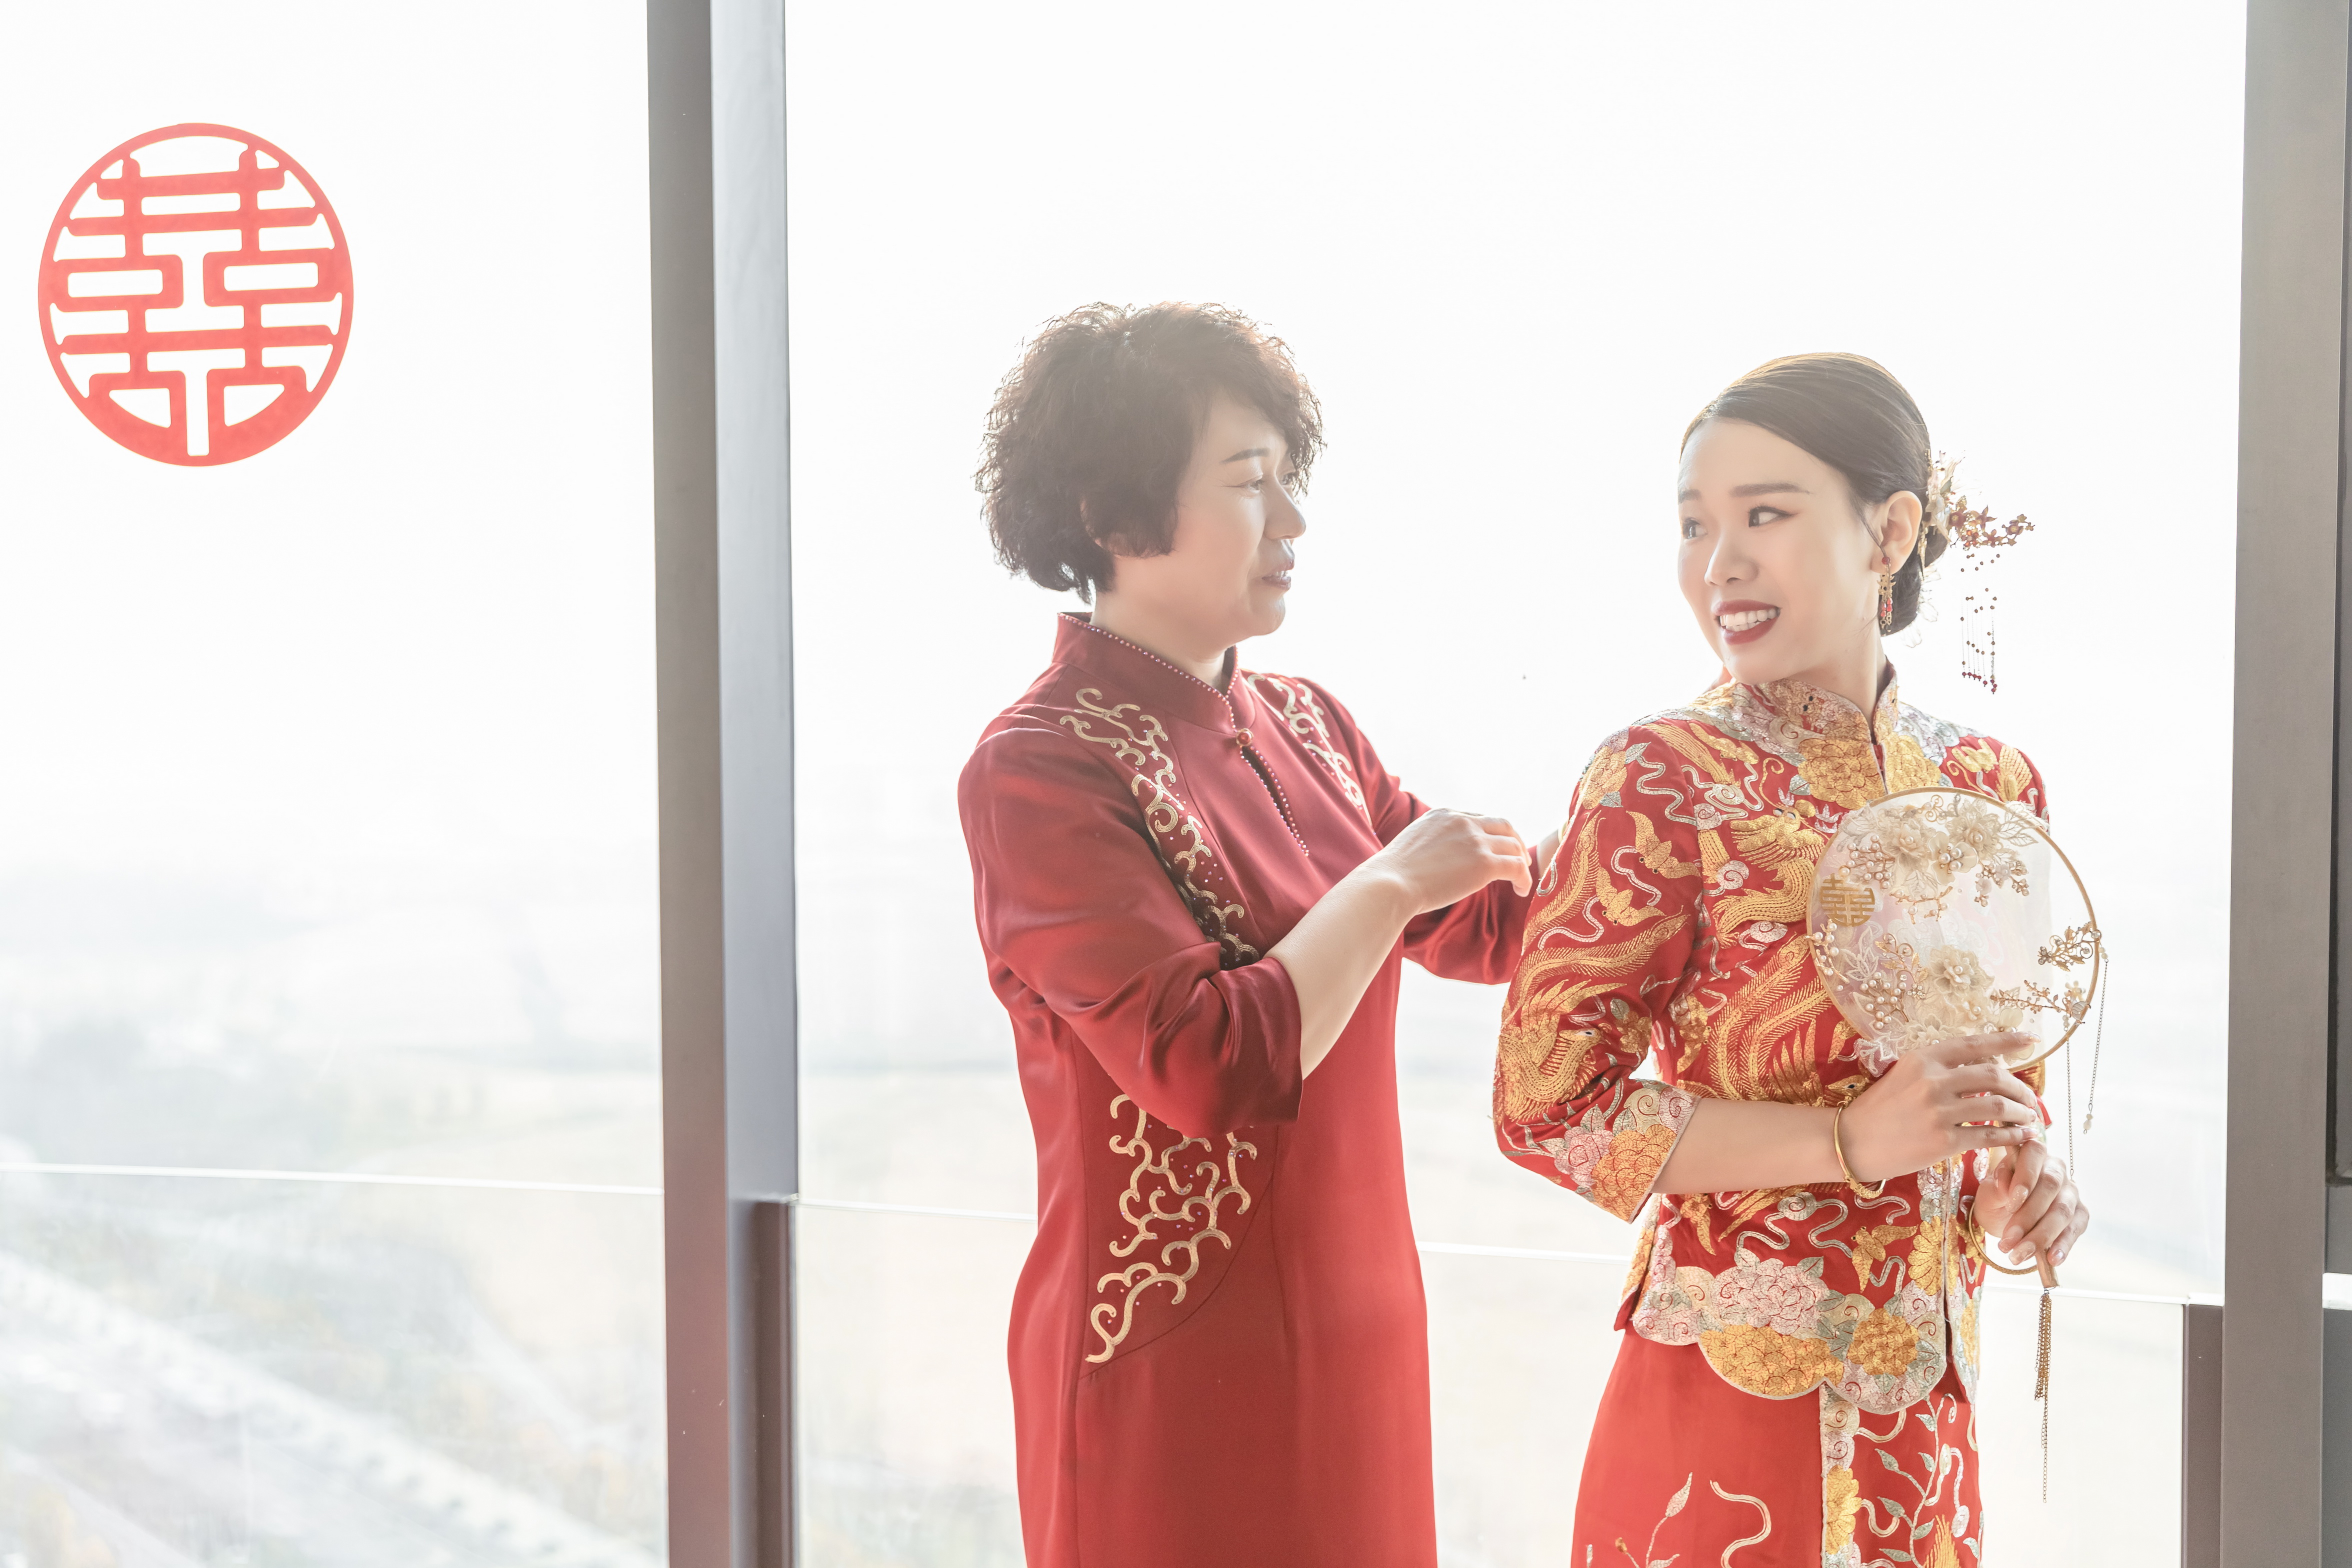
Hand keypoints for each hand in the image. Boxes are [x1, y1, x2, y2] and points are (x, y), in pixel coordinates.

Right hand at [1370, 808, 1530, 914]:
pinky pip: (1516, 867)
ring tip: (1521, 879)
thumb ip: (1434, 842)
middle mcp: (1463, 821)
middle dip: (1515, 842)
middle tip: (1520, 859)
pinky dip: (1524, 878)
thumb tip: (1441, 858)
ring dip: (1521, 862)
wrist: (1390, 884)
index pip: (1479, 819)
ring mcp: (1475, 841)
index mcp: (1444, 814)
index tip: (1496, 849)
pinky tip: (1521, 891)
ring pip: (1513, 846)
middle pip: (1503, 826)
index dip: (1492, 835)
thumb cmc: (1393, 874)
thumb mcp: (1414, 843)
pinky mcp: (1484, 863)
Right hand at [1838, 1033, 2043, 1183]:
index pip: (1974, 1044)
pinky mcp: (1942, 1141)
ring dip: (2021, 1112)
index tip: (2031, 1040)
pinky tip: (2021, 1137)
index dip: (2007, 1040)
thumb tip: (1983, 1067)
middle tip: (2031, 1098)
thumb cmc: (1879, 1109)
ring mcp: (1938, 1112)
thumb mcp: (1904, 1075)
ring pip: (1997, 1106)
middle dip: (2021, 1087)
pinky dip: (2011, 1136)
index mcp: (1923, 1059)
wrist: (1851, 1141)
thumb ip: (1939, 1069)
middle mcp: (1932, 1081)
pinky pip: (1988, 1135)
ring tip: (2029, 1118)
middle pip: (1994, 1076)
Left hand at [1975, 1138, 2088, 1269]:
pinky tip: (2052, 1259)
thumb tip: (2006, 1186)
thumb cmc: (1998, 1195)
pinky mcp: (2080, 1214)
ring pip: (2062, 1212)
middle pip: (2049, 1188)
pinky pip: (2075, 1229)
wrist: (2006, 1214)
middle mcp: (2056, 1169)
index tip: (2010, 1203)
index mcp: (2033, 1153)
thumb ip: (1997, 1186)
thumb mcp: (1989, 1190)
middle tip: (2007, 1241)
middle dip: (2027, 1217)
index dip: (2024, 1179)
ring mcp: (2071, 1192)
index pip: (2034, 1155)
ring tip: (2018, 1255)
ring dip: (2040, 1237)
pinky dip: (2063, 1245)